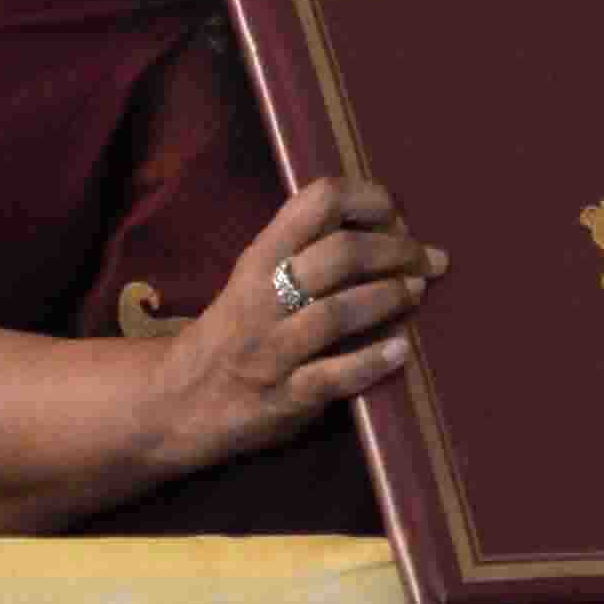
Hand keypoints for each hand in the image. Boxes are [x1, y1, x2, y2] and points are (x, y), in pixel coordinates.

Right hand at [144, 179, 437, 479]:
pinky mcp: (281, 398)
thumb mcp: (256, 280)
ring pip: (336, 313)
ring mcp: (270, 350)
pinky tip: (401, 351)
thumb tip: (387, 230)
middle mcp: (262, 298)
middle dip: (395, 251)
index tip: (396, 215)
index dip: (368, 200)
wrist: (175, 403)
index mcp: (259, 259)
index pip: (317, 201)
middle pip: (338, 255)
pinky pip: (331, 377)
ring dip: (388, 298)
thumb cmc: (231, 333)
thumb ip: (304, 255)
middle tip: (428, 259)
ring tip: (417, 292)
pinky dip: (371, 361)